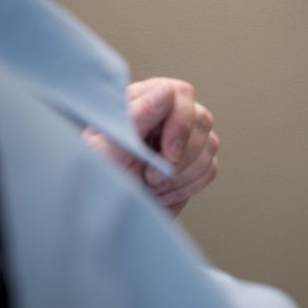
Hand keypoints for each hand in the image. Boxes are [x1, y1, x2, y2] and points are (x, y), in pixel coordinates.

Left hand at [83, 77, 219, 216]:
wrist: (103, 215)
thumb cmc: (98, 177)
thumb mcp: (108, 147)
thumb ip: (137, 116)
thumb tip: (165, 92)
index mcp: (142, 100)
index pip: (180, 94)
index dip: (180, 125)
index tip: (166, 155)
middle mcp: (166, 114)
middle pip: (201, 119)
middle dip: (181, 156)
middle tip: (151, 176)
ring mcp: (184, 137)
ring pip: (209, 145)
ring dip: (182, 174)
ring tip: (152, 184)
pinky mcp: (193, 161)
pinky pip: (210, 168)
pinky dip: (188, 186)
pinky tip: (163, 191)